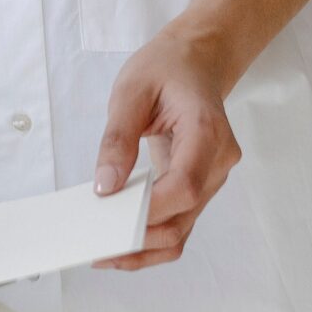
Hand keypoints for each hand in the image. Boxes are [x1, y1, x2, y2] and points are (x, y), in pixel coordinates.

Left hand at [90, 25, 241, 271]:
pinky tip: (120, 237)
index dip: (149, 208)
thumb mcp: (131, 90)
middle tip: (94, 247)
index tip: (110, 216)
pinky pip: (179, 220)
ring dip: (143, 246)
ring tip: (102, 251)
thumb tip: (106, 187)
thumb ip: (118, 138)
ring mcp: (213, 177)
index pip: (185, 185)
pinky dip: (150, 235)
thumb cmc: (166, 68)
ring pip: (182, 229)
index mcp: (207, 131)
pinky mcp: (200, 186)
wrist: (197, 60)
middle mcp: (218, 161)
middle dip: (139, 238)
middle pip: (184, 217)